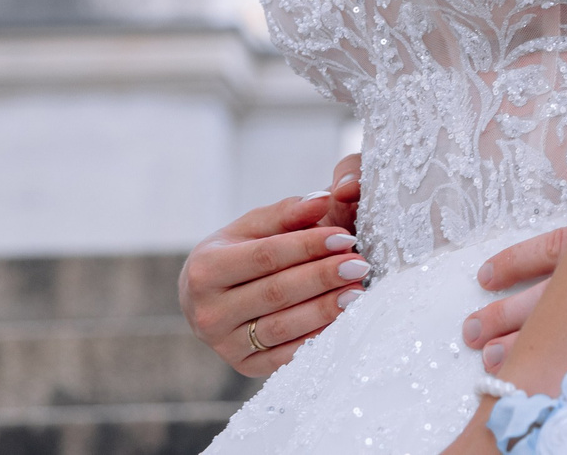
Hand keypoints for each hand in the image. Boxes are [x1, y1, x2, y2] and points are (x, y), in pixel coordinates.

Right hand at [179, 157, 365, 375]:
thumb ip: (288, 212)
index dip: (308, 247)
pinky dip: (317, 339)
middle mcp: (208, 311)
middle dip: (322, 278)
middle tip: (360, 265)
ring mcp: (224, 345)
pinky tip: (344, 322)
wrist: (211, 297)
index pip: (265, 257)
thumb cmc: (238, 252)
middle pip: (275, 293)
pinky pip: (286, 358)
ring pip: (282, 328)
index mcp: (206, 269)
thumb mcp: (254, 226)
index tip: (345, 237)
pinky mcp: (243, 367)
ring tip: (358, 292)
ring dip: (324, 310)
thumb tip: (323, 199)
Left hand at [463, 218, 566, 374]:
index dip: (519, 263)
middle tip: (470, 323)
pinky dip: (561, 374)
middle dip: (506, 312)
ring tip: (484, 355)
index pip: (557, 250)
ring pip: (561, 332)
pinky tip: (535, 381)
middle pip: (548, 297)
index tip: (486, 272)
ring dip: (519, 345)